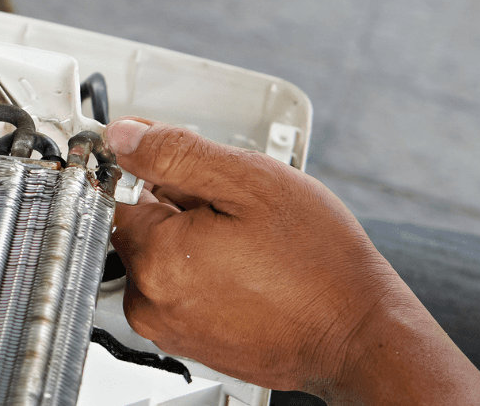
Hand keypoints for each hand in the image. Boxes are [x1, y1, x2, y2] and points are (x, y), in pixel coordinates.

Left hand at [107, 119, 479, 402]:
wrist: (360, 335)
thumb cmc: (318, 264)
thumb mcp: (249, 181)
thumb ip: (176, 153)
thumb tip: (124, 136)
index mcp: (156, 257)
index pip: (119, 193)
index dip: (154, 170)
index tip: (192, 170)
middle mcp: (151, 301)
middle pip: (140, 227)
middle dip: (178, 207)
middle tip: (236, 210)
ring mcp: (170, 329)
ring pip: (161, 259)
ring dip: (193, 241)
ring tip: (249, 244)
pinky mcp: (191, 344)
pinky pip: (181, 291)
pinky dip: (205, 274)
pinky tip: (249, 271)